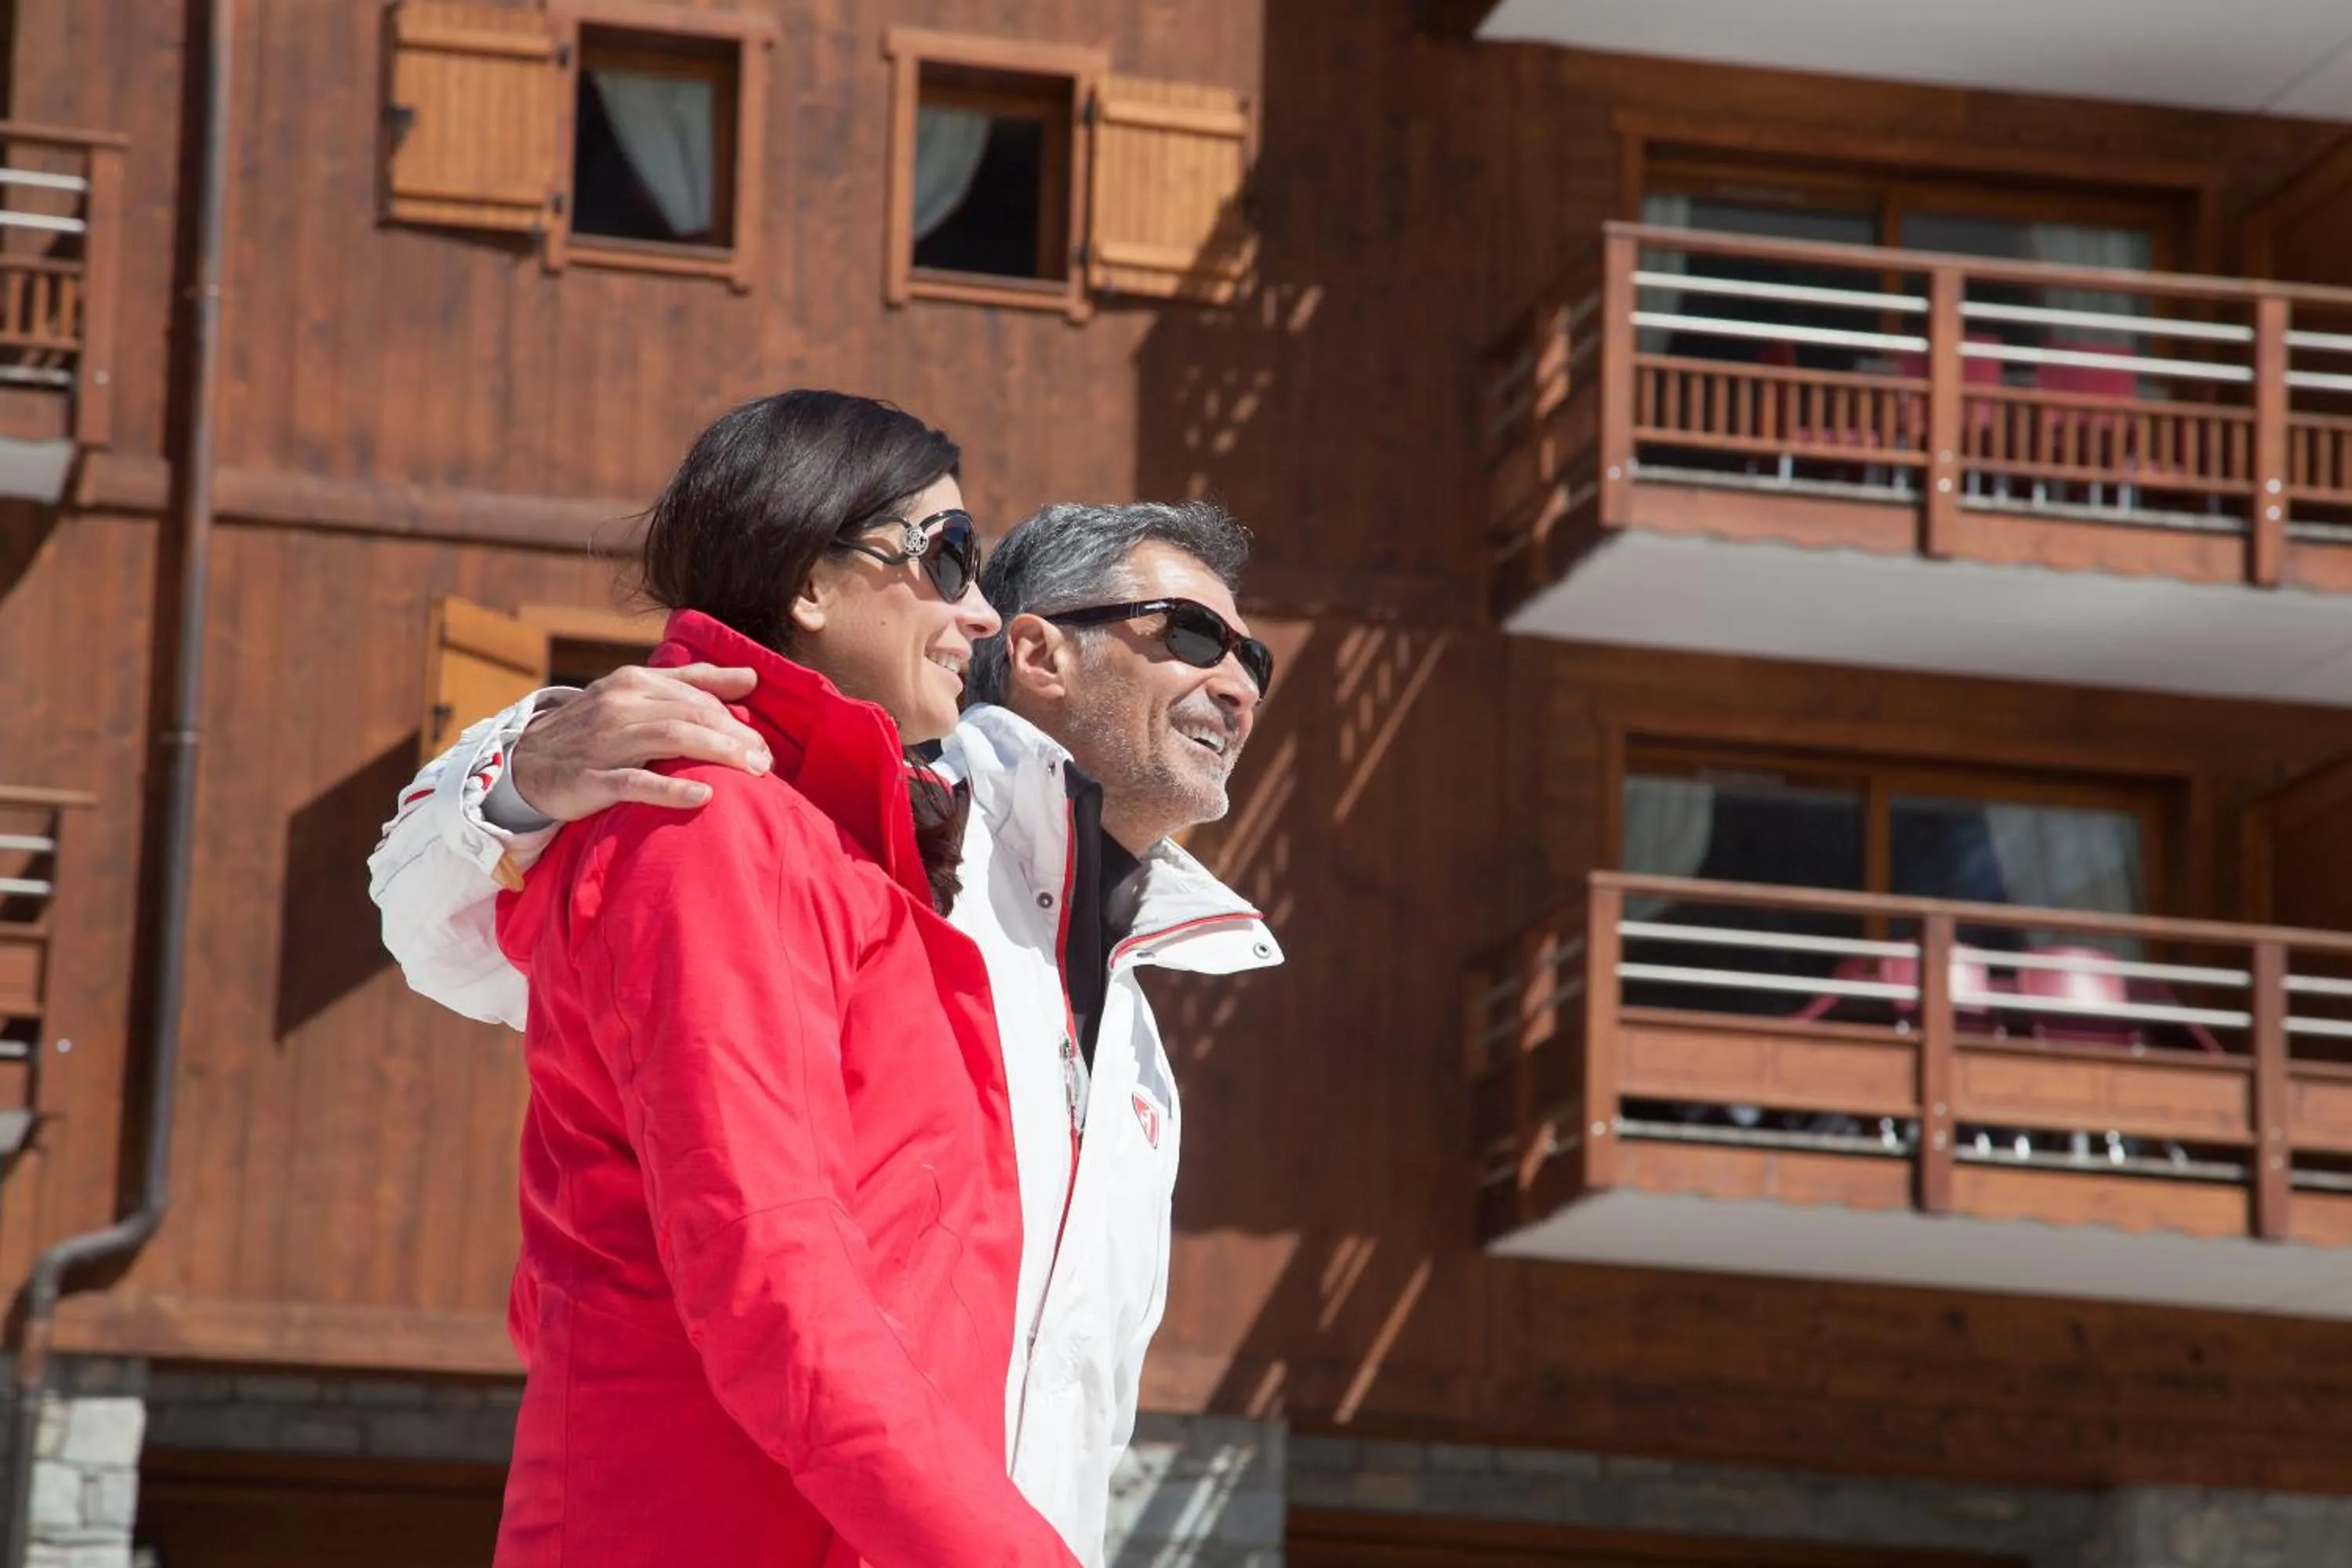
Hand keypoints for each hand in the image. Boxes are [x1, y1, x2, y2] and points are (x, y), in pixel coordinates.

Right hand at [509, 664, 769, 820]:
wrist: (525, 764)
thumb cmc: (593, 731)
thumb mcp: (636, 696)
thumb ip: (694, 684)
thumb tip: (751, 677)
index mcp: (634, 682)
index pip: (698, 697)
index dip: (736, 720)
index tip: (764, 745)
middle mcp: (620, 705)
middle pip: (691, 715)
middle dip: (736, 737)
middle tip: (766, 762)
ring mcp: (605, 741)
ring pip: (671, 739)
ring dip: (718, 753)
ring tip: (752, 772)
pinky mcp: (591, 778)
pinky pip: (636, 782)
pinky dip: (671, 789)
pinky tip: (704, 796)